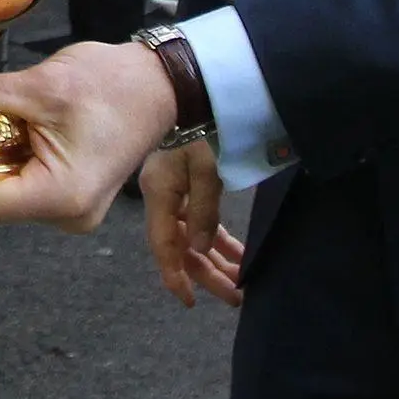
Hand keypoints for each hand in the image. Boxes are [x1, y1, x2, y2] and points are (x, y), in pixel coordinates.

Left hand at [0, 40, 173, 232]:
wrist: (161, 84)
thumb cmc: (111, 84)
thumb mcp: (39, 84)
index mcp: (61, 196)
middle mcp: (68, 216)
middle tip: (0, 117)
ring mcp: (73, 212)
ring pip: (9, 192)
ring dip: (4, 156)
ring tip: (27, 120)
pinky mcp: (74, 199)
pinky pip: (29, 186)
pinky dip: (22, 158)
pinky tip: (38, 130)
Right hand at [144, 141, 243, 306]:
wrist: (189, 97)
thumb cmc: (199, 130)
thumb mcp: (205, 169)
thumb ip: (204, 210)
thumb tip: (200, 249)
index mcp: (159, 195)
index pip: (163, 245)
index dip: (174, 275)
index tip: (188, 301)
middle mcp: (161, 201)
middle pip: (181, 248)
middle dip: (206, 275)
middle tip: (234, 298)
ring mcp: (172, 196)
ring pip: (192, 239)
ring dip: (214, 261)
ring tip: (239, 284)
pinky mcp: (185, 191)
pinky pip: (200, 224)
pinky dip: (217, 241)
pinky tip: (236, 256)